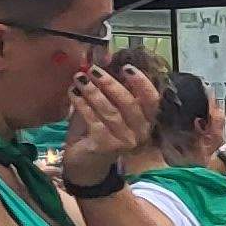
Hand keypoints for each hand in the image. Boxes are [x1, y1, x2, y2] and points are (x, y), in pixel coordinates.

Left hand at [60, 63, 153, 187]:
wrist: (85, 166)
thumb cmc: (95, 134)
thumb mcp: (104, 109)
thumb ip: (106, 89)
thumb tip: (104, 59)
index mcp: (145, 122)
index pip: (152, 100)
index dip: (142, 83)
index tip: (126, 67)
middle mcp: (140, 133)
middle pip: (130, 103)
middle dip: (110, 84)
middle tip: (93, 70)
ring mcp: (125, 142)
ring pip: (111, 111)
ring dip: (94, 92)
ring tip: (79, 79)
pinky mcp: (107, 146)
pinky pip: (95, 121)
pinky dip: (83, 105)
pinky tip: (73, 94)